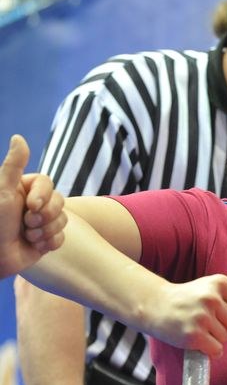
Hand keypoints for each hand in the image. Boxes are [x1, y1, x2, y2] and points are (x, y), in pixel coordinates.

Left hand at [0, 134, 66, 277]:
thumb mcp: (2, 191)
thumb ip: (13, 165)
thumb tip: (18, 137)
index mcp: (22, 189)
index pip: (49, 184)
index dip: (44, 196)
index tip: (30, 206)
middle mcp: (33, 204)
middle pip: (60, 202)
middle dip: (45, 216)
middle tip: (26, 224)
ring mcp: (40, 222)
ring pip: (63, 221)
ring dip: (44, 232)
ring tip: (27, 237)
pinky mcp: (45, 240)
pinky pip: (61, 238)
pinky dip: (48, 244)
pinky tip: (33, 246)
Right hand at [141, 275, 226, 356]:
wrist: (157, 306)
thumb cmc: (194, 298)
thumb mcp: (222, 290)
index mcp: (222, 283)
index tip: (216, 309)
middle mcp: (212, 297)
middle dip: (223, 327)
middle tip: (204, 318)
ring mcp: (201, 316)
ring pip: (226, 338)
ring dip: (214, 338)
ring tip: (197, 326)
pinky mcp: (192, 335)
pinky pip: (216, 350)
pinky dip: (209, 350)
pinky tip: (197, 340)